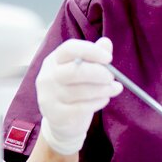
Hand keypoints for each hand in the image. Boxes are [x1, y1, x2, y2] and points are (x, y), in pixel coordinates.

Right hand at [35, 37, 121, 155]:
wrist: (64, 120)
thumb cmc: (78, 88)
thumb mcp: (85, 69)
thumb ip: (95, 55)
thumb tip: (106, 42)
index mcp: (55, 60)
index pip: (69, 49)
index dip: (91, 51)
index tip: (108, 58)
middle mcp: (48, 76)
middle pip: (73, 71)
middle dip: (98, 73)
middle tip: (111, 77)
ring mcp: (49, 97)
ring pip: (78, 91)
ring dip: (102, 89)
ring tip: (114, 88)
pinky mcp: (56, 114)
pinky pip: (80, 108)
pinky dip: (97, 102)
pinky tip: (104, 99)